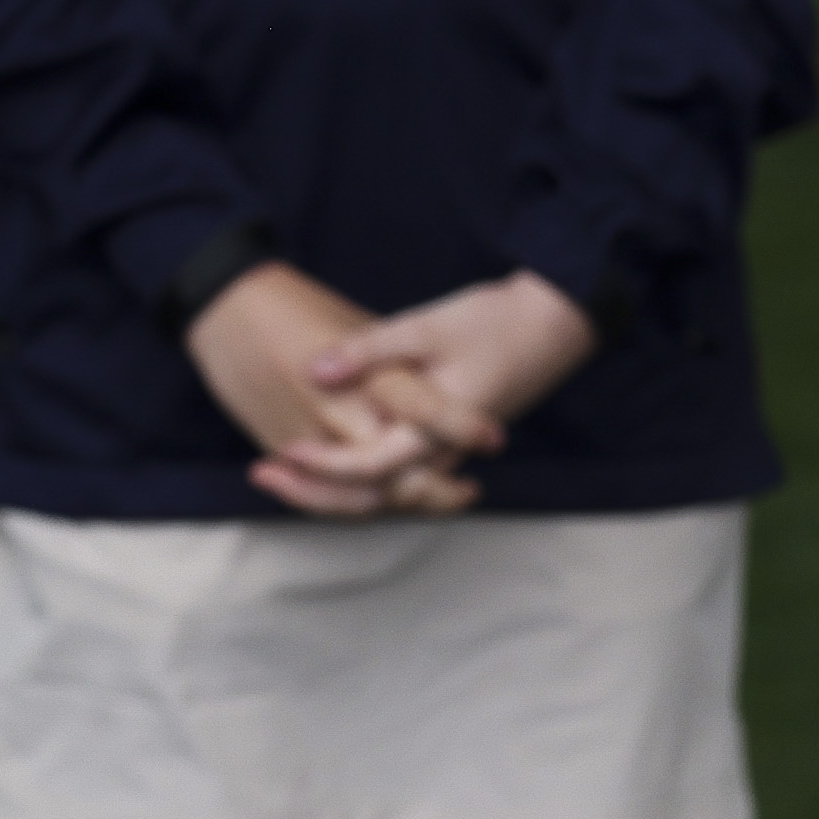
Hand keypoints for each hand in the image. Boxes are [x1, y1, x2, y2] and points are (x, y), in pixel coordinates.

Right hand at [183, 261, 473, 516]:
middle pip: (395, 473)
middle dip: (434, 491)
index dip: (461, 426)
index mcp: (360, 370)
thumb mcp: (355, 321)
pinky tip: (386, 496)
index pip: (422, 408)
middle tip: (465, 491)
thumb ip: (392, 363)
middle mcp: (335, 409)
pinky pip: (325, 491)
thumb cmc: (294, 305)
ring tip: (440, 498)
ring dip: (402, 502)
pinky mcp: (281, 446)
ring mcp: (305, 433)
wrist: (223, 306)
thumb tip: (432, 395)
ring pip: (361, 494)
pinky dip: (361, 500)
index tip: (491, 438)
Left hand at [307, 274, 600, 466]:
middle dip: (317, 492)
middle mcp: (444, 453)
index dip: (323, 465)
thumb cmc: (493, 323)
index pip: (372, 467)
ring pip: (388, 487)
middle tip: (264, 474)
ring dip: (336, 484)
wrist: (554, 325)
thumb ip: (369, 350)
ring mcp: (448, 450)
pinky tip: (324, 451)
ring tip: (283, 470)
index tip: (282, 450)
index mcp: (438, 433)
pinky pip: (400, 469)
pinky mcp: (448, 439)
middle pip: (376, 494)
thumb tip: (315, 371)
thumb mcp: (424, 328)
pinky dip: (361, 469)